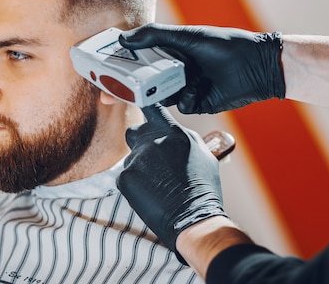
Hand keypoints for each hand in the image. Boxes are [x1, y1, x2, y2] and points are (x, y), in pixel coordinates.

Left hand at [117, 104, 226, 259]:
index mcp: (174, 132)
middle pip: (135, 132)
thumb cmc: (202, 190)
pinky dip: (133, 185)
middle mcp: (153, 140)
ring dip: (139, 169)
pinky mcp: (125, 177)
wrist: (193, 219)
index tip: (145, 117)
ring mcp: (137, 158)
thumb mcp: (203, 155)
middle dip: (140, 143)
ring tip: (157, 186)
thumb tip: (175, 133)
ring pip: (131, 158)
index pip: (153, 108)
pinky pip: (125, 176)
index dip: (147, 111)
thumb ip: (185, 139)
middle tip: (152, 161)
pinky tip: (149, 195)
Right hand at [119, 23, 284, 113]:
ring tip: (151, 92)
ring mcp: (184, 87)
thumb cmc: (221, 44)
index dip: (119, 66)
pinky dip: (186, 99)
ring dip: (155, 95)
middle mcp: (174, 70)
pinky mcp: (196, 103)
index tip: (100, 70)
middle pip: (143, 81)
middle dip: (126, 88)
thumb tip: (123, 39)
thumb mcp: (186, 37)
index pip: (137, 59)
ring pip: (159, 96)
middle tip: (106, 95)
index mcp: (169, 51)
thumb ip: (153, 36)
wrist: (254, 66)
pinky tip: (198, 90)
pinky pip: (182, 106)